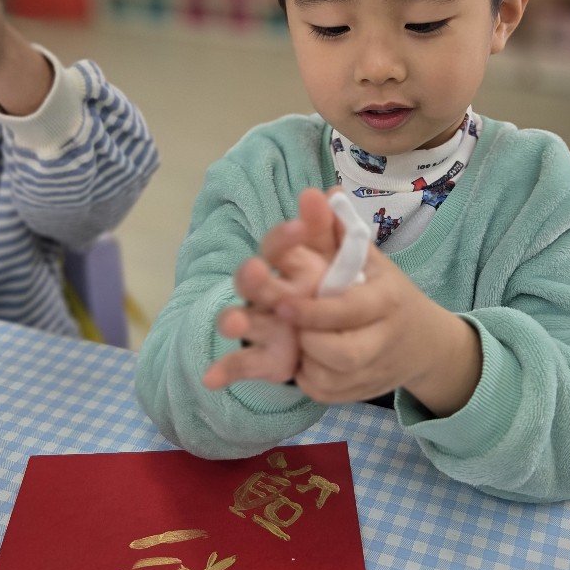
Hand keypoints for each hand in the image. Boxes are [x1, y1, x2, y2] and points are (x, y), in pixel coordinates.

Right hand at [202, 190, 341, 389]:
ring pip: (244, 319)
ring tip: (231, 324)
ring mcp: (265, 324)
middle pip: (254, 281)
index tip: (299, 227)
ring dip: (234, 320)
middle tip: (255, 271)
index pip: (280, 245)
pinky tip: (210, 379)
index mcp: (289, 264)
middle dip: (253, 277)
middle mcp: (270, 292)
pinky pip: (241, 363)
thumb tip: (330, 191)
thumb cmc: (339, 286)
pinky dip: (225, 370)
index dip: (286, 236)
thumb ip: (333, 229)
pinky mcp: (265, 357)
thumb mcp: (342, 258)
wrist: (359, 332)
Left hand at [277, 246, 482, 416]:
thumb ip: (340, 229)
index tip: (281, 302)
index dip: (314, 311)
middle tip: (283, 321)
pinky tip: (303, 359)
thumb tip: (320, 191)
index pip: (350, 309)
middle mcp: (385, 339)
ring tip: (293, 338)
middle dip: (308, 341)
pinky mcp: (361, 393)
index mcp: (387, 300)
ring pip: (330, 379)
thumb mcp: (369, 257)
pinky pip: (325, 394)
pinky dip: (308, 380)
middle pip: (343, 354)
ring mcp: (375, 372)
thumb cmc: (386, 291)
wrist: (427, 344)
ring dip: (304, 361)